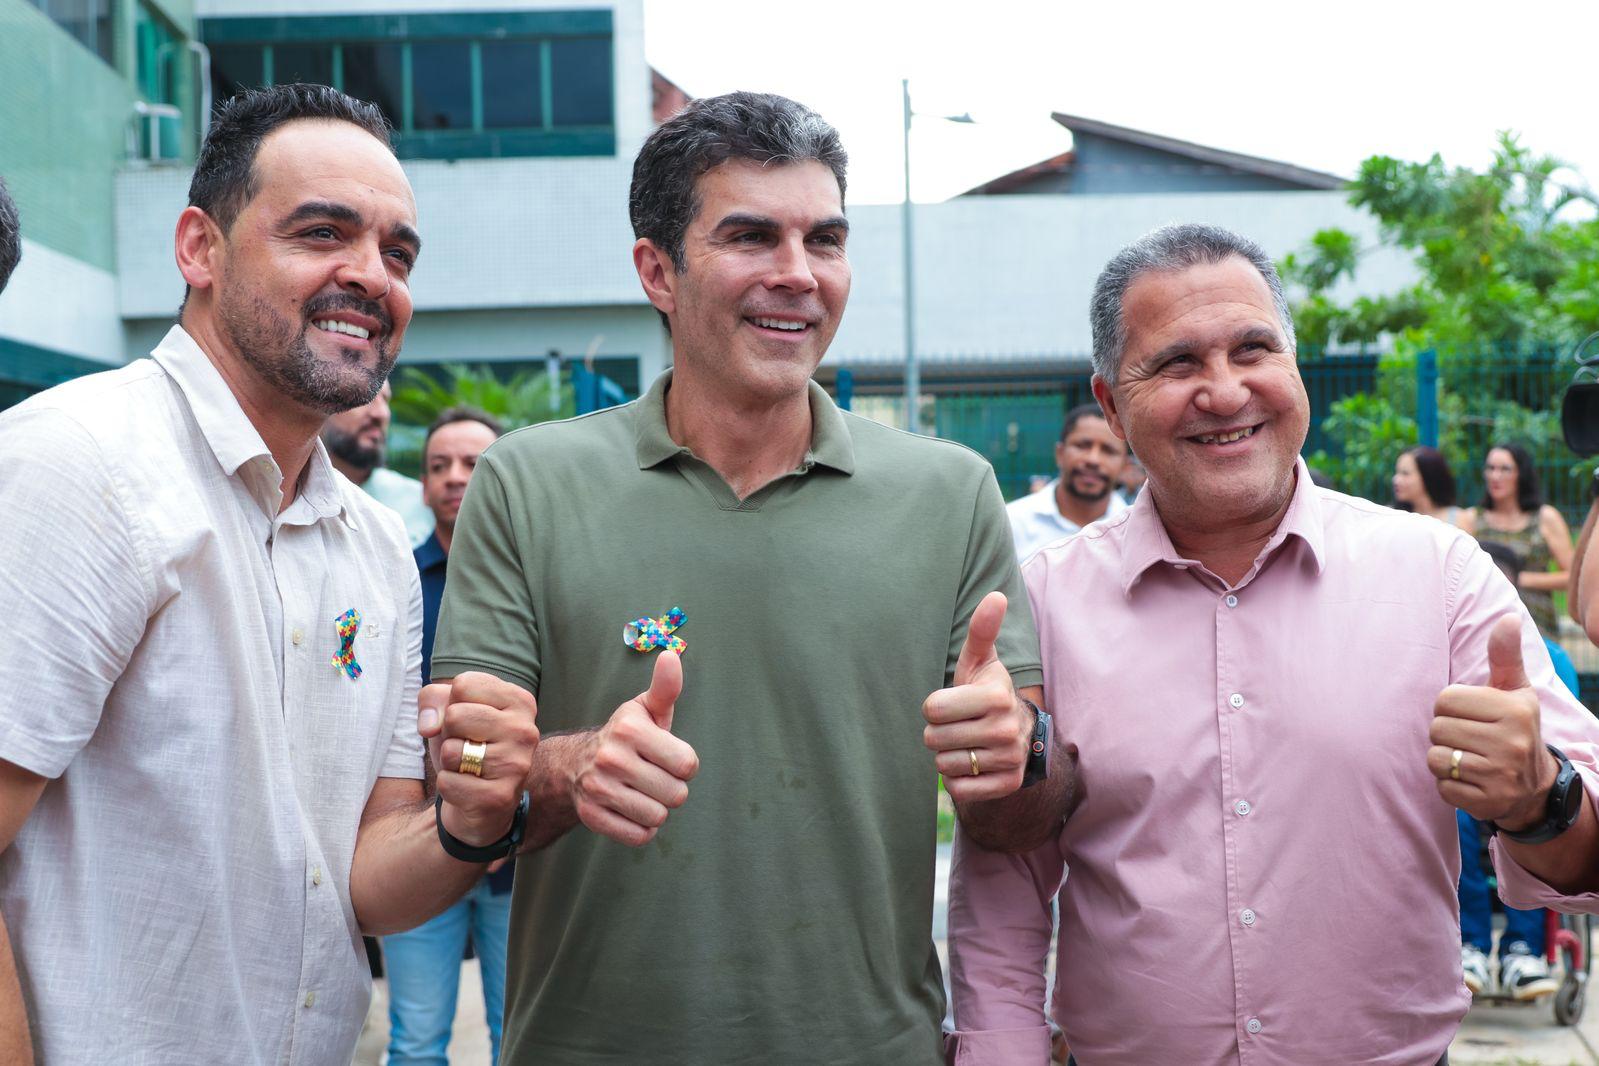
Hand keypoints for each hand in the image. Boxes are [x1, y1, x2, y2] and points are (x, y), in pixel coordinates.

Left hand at [418, 672, 539, 848]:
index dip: (452, 704)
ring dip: (449, 762)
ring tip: (467, 768)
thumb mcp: (449, 711)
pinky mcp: (500, 797)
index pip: (463, 685)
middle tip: (467, 747)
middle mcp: (525, 730)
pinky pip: (448, 783)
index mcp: (520, 701)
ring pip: (451, 751)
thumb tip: (429, 727)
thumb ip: (432, 699)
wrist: (482, 802)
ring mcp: (517, 765)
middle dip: (448, 734)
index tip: (468, 722)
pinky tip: (468, 789)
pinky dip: (448, 787)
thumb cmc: (467, 746)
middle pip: (454, 715)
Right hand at [572, 651, 698, 846]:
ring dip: (657, 808)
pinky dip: (642, 827)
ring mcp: (599, 789)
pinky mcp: (592, 816)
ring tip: (641, 791)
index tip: (666, 756)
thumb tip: (671, 655)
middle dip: (671, 787)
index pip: (688, 765)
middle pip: (677, 794)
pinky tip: (631, 809)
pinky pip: (640, 836)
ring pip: (659, 817)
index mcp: (629, 729)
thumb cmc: (627, 736)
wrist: (575, 764)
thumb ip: (666, 687)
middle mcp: (611, 757)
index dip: (683, 763)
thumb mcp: (646, 710)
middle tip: (652, 775)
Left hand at [923, 591, 1030, 801]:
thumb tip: (996, 595)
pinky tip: (972, 764)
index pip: (932, 708)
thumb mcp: (979, 660)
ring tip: (966, 742)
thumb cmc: (985, 690)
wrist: (1017, 732)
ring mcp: (1010, 760)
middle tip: (958, 725)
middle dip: (938, 732)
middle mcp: (1007, 729)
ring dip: (948, 755)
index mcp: (997, 696)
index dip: (934, 706)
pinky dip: (958, 780)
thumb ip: (981, 630)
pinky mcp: (1008, 785)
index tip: (952, 703)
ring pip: (944, 765)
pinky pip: (959, 789)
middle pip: (934, 739)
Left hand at [1430, 614, 1557, 830]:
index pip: (1444, 700)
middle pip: (1437, 728)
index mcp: (1515, 709)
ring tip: (1468, 757)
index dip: (1449, 707)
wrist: (1534, 785)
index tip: (1470, 714)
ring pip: (1435, 758)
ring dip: (1444, 759)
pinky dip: (1449, 784)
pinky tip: (1470, 780)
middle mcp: (1512, 743)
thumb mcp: (1514, 690)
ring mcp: (1501, 776)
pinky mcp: (1488, 803)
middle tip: (1470, 738)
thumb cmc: (1513, 726)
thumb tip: (1507, 618)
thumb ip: (1504, 655)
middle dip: (1445, 732)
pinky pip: (1442, 788)